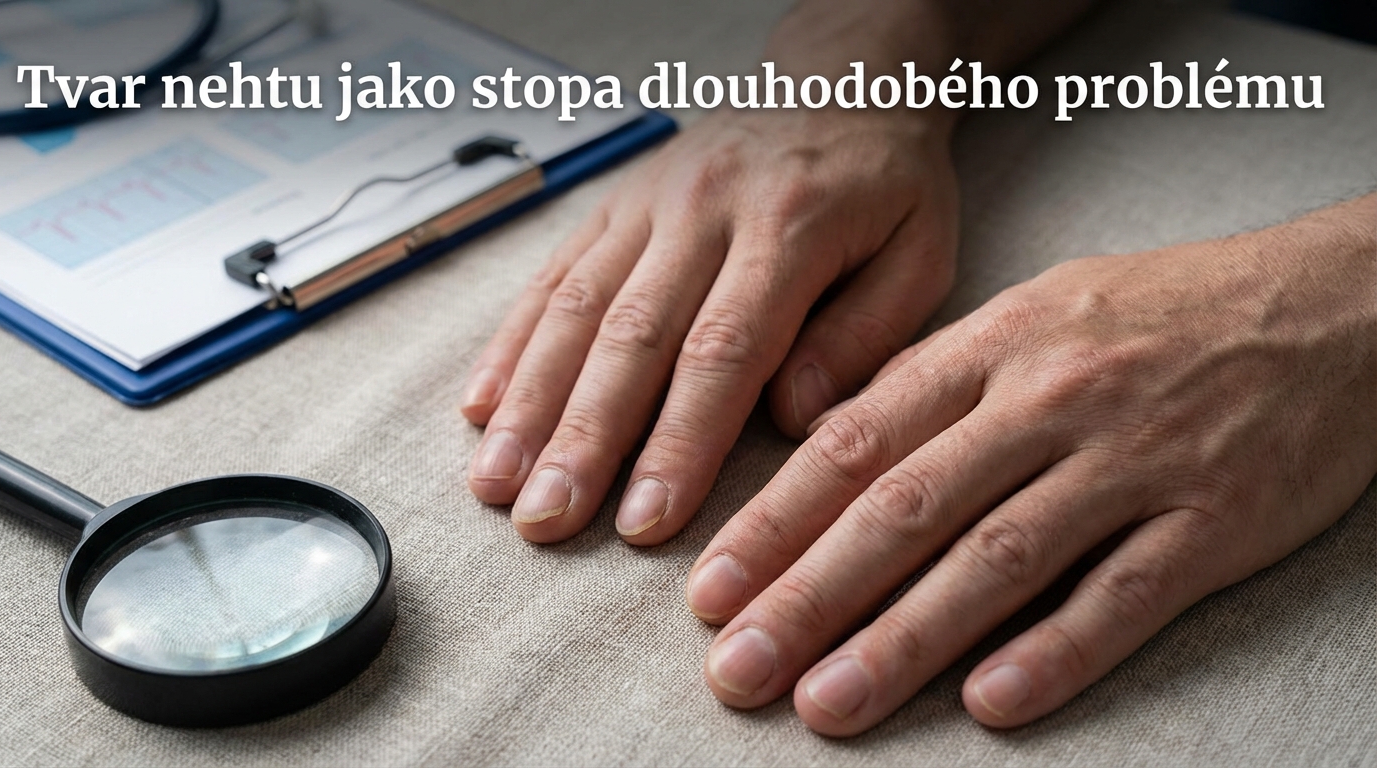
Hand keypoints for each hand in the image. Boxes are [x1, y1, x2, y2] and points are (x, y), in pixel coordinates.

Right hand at [460, 105, 957, 543]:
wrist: (837, 76)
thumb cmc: (886, 181)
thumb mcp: (920, 251)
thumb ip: (867, 335)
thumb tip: (795, 420)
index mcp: (789, 229)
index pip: (725, 350)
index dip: (679, 440)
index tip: (646, 521)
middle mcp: (703, 212)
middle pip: (632, 337)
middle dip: (582, 438)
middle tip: (545, 521)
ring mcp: (647, 204)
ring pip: (576, 308)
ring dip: (530, 401)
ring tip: (496, 483)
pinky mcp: (612, 204)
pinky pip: (554, 274)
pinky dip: (512, 342)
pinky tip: (481, 405)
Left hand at [684, 195, 1376, 734]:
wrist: (1333, 302)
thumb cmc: (1159, 311)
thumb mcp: (1034, 311)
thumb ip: (934, 378)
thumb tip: (826, 446)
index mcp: (994, 344)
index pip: (857, 441)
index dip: (776, 522)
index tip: (710, 589)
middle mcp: (1051, 399)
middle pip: (906, 508)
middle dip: (809, 596)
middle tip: (737, 669)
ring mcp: (1134, 459)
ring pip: (999, 560)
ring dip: (904, 641)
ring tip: (826, 704)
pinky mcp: (1216, 519)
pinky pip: (1125, 596)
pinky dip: (1056, 652)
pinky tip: (990, 705)